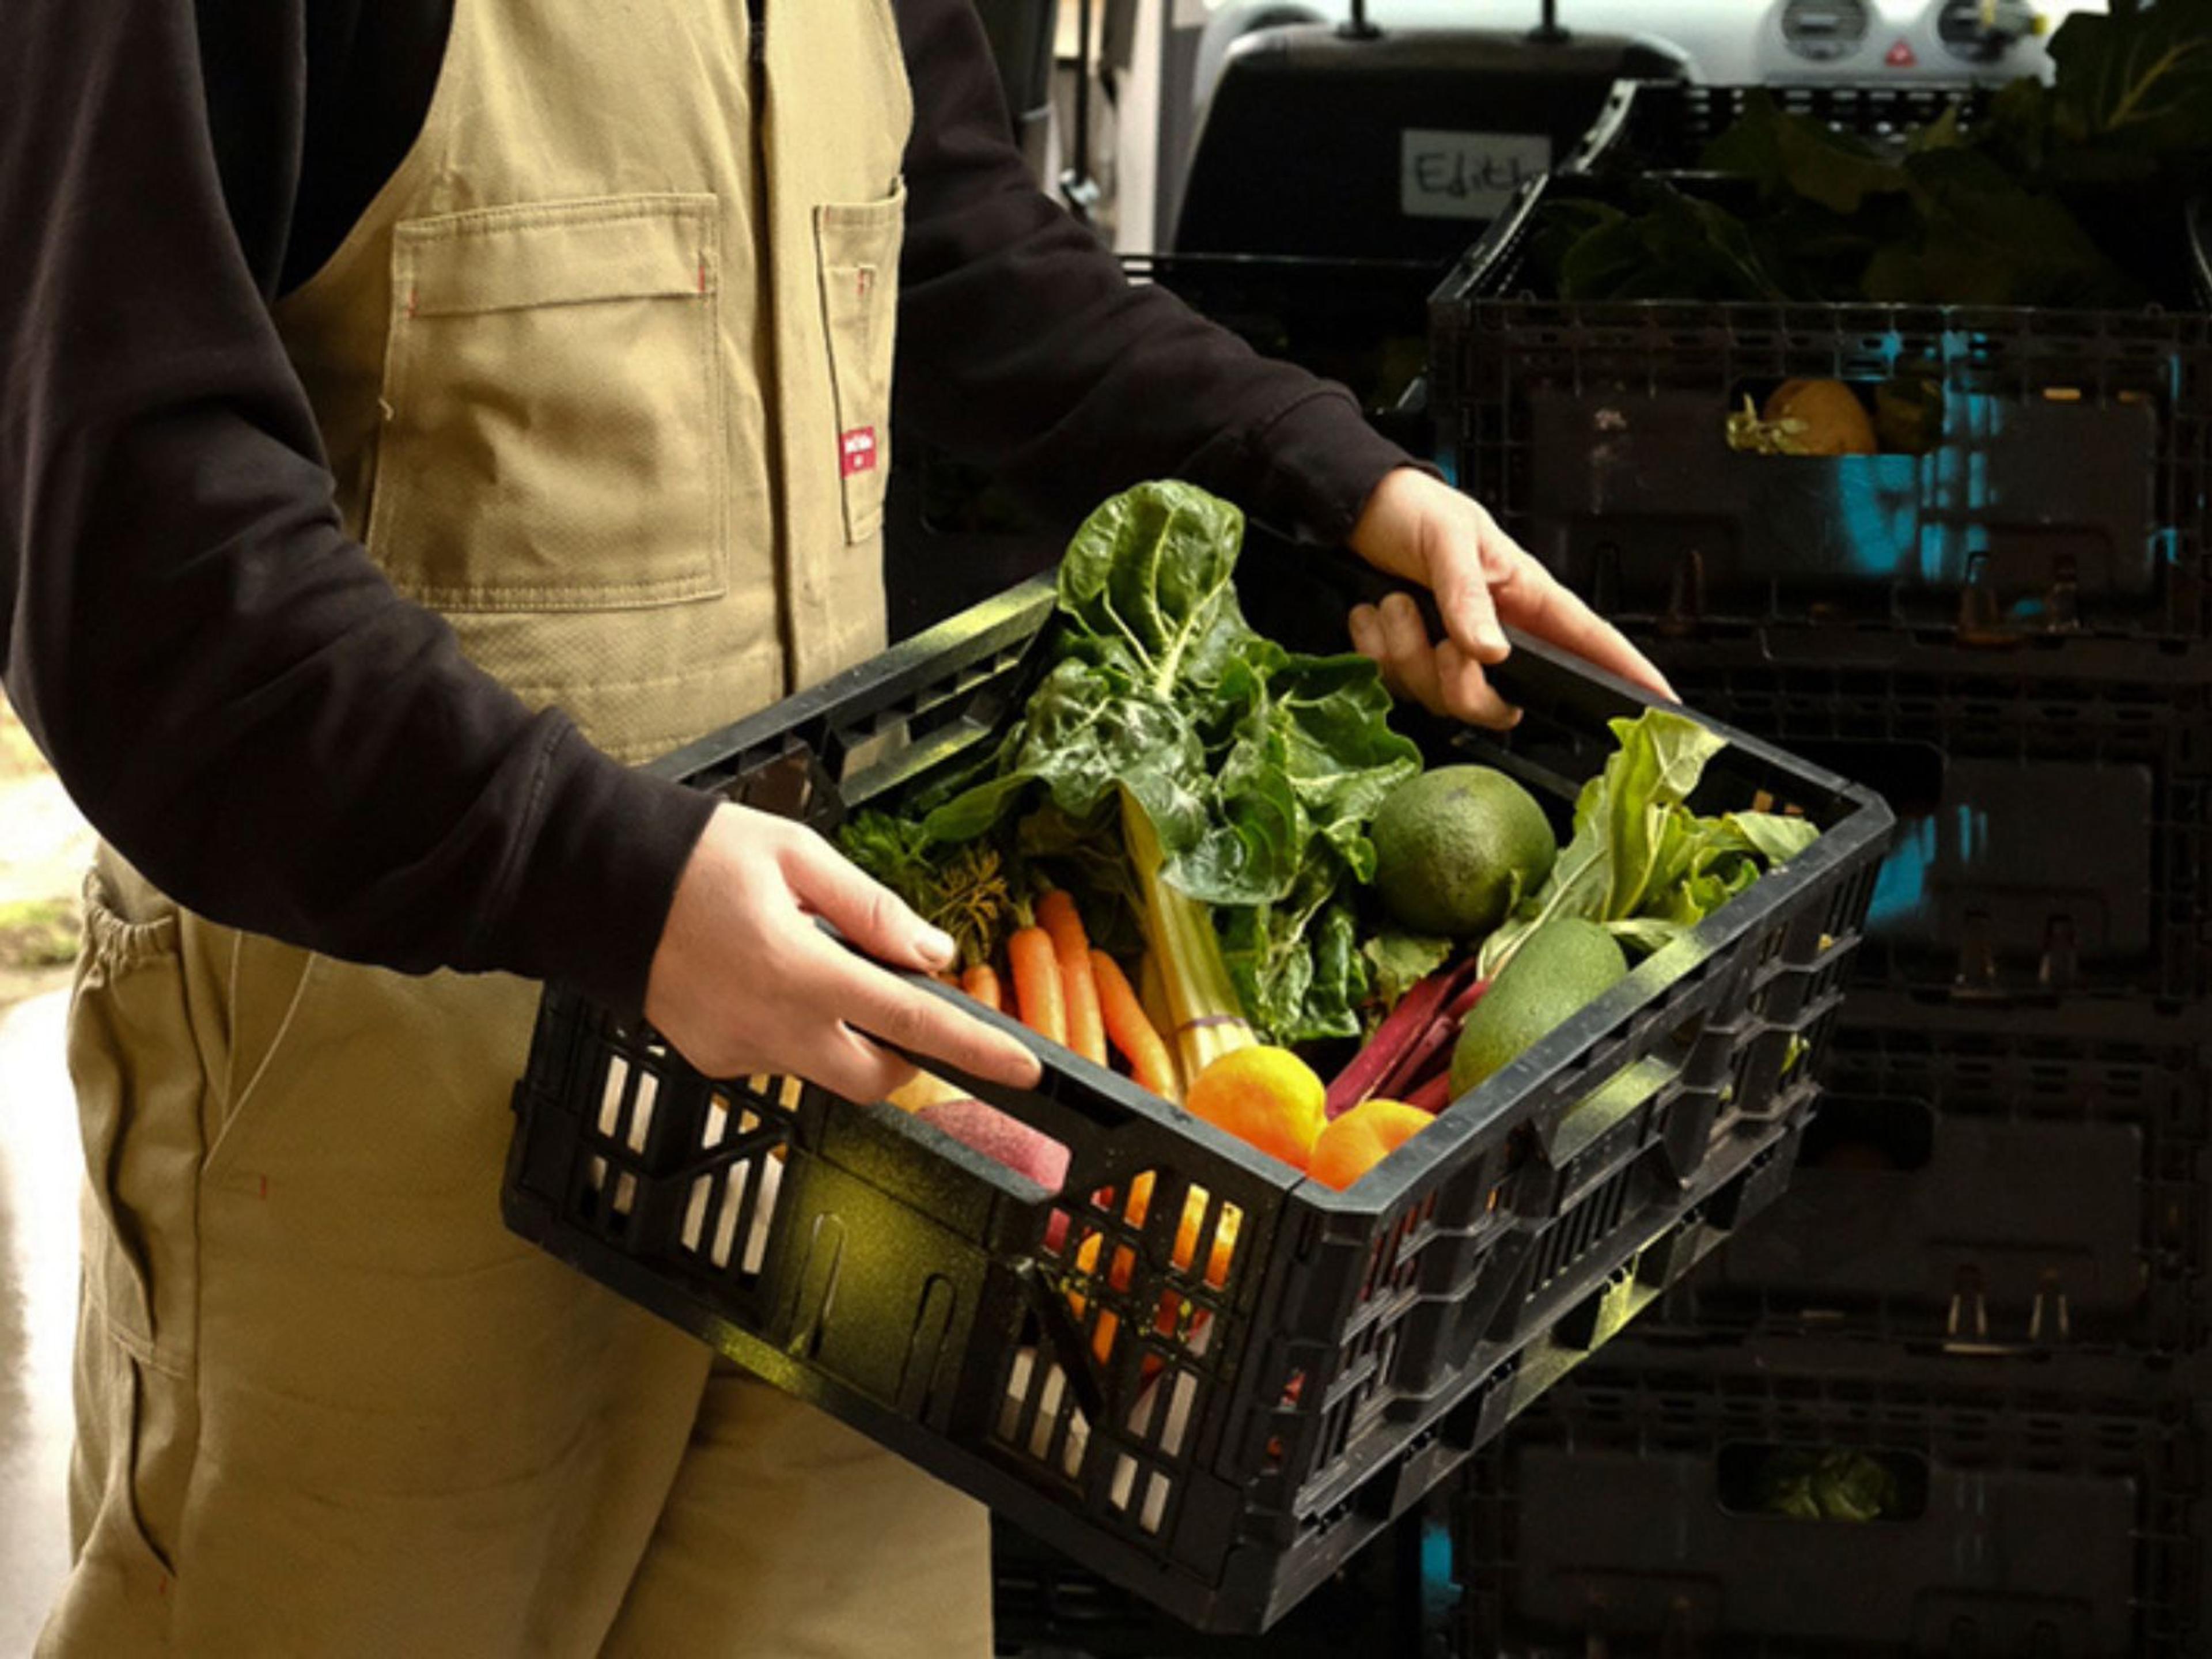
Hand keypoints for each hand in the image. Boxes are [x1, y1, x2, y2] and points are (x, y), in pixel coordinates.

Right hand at [644, 804, 1042, 1100]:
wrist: (594, 881)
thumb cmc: (694, 857)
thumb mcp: (797, 854)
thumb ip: (872, 909)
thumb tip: (932, 953)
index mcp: (802, 973)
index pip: (913, 1024)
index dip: (976, 1049)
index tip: (1022, 1068)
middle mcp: (773, 1028)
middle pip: (877, 1076)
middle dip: (908, 1054)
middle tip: (901, 999)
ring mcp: (740, 1051)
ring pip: (827, 1070)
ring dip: (847, 1037)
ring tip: (813, 966)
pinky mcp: (713, 1059)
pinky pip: (779, 1059)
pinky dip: (795, 1031)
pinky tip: (765, 979)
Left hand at [1346, 467, 1673, 726]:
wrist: (1358, 510)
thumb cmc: (1417, 511)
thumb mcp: (1449, 538)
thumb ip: (1468, 594)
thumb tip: (1491, 651)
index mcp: (1526, 598)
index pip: (1591, 642)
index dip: (1629, 674)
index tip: (1662, 705)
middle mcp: (1496, 636)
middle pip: (1499, 704)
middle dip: (1459, 684)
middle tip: (1439, 640)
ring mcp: (1453, 656)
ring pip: (1441, 700)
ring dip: (1405, 652)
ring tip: (1397, 603)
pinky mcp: (1412, 664)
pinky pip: (1395, 687)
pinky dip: (1374, 650)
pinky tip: (1375, 615)